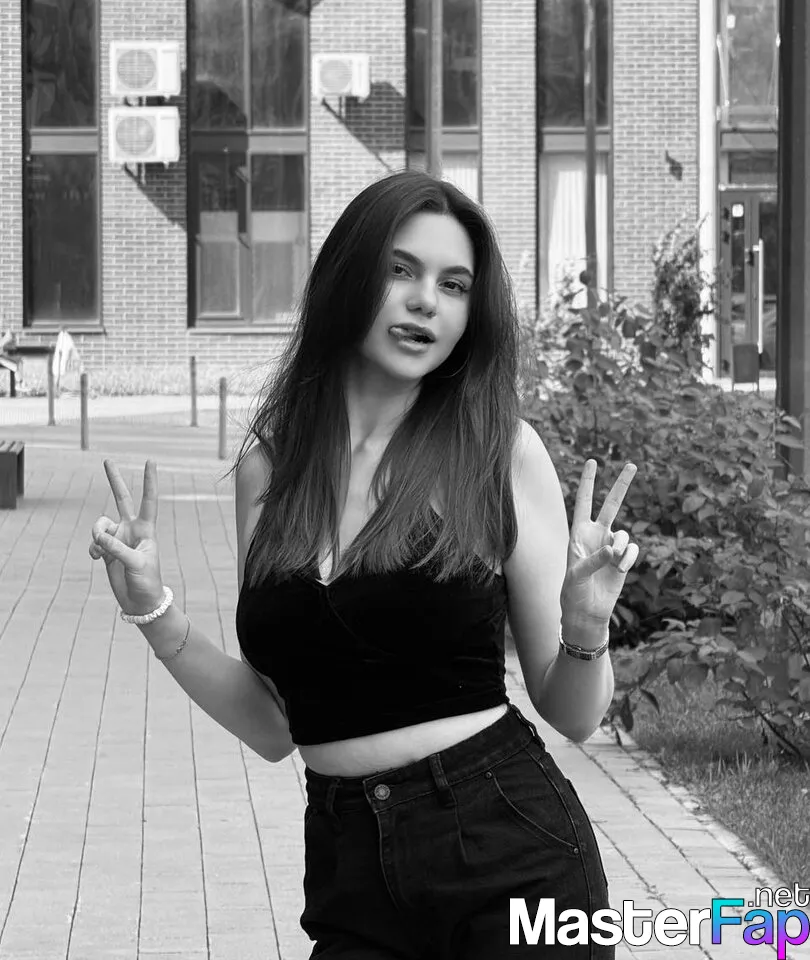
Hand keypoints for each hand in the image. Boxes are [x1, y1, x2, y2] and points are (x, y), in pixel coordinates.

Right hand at [89, 460, 163, 615]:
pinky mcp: (106, 550)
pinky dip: (93, 548)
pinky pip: (94, 542)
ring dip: (96, 533)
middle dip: (114, 480)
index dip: (149, 481)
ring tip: (100, 549)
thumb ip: (117, 548)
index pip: (148, 500)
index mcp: (146, 529)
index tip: (150, 461)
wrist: (140, 602)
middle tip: (107, 460)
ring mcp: (118, 538)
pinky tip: (96, 558)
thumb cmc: (147, 581)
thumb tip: (98, 536)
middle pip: (121, 499)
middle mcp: (131, 529)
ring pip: (100, 524)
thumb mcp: (136, 564)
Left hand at [561, 459, 639, 633]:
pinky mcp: (623, 559)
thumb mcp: (577, 575)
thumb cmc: (573, 592)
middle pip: (611, 505)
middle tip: (632, 465)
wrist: (587, 611)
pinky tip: (621, 570)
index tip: (593, 461)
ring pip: (624, 534)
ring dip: (622, 546)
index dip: (588, 482)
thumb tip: (613, 550)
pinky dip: (629, 558)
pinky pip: (633, 549)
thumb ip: (594, 560)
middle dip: (621, 485)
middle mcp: (596, 536)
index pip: (584, 502)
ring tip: (615, 562)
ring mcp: (611, 546)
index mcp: (578, 534)